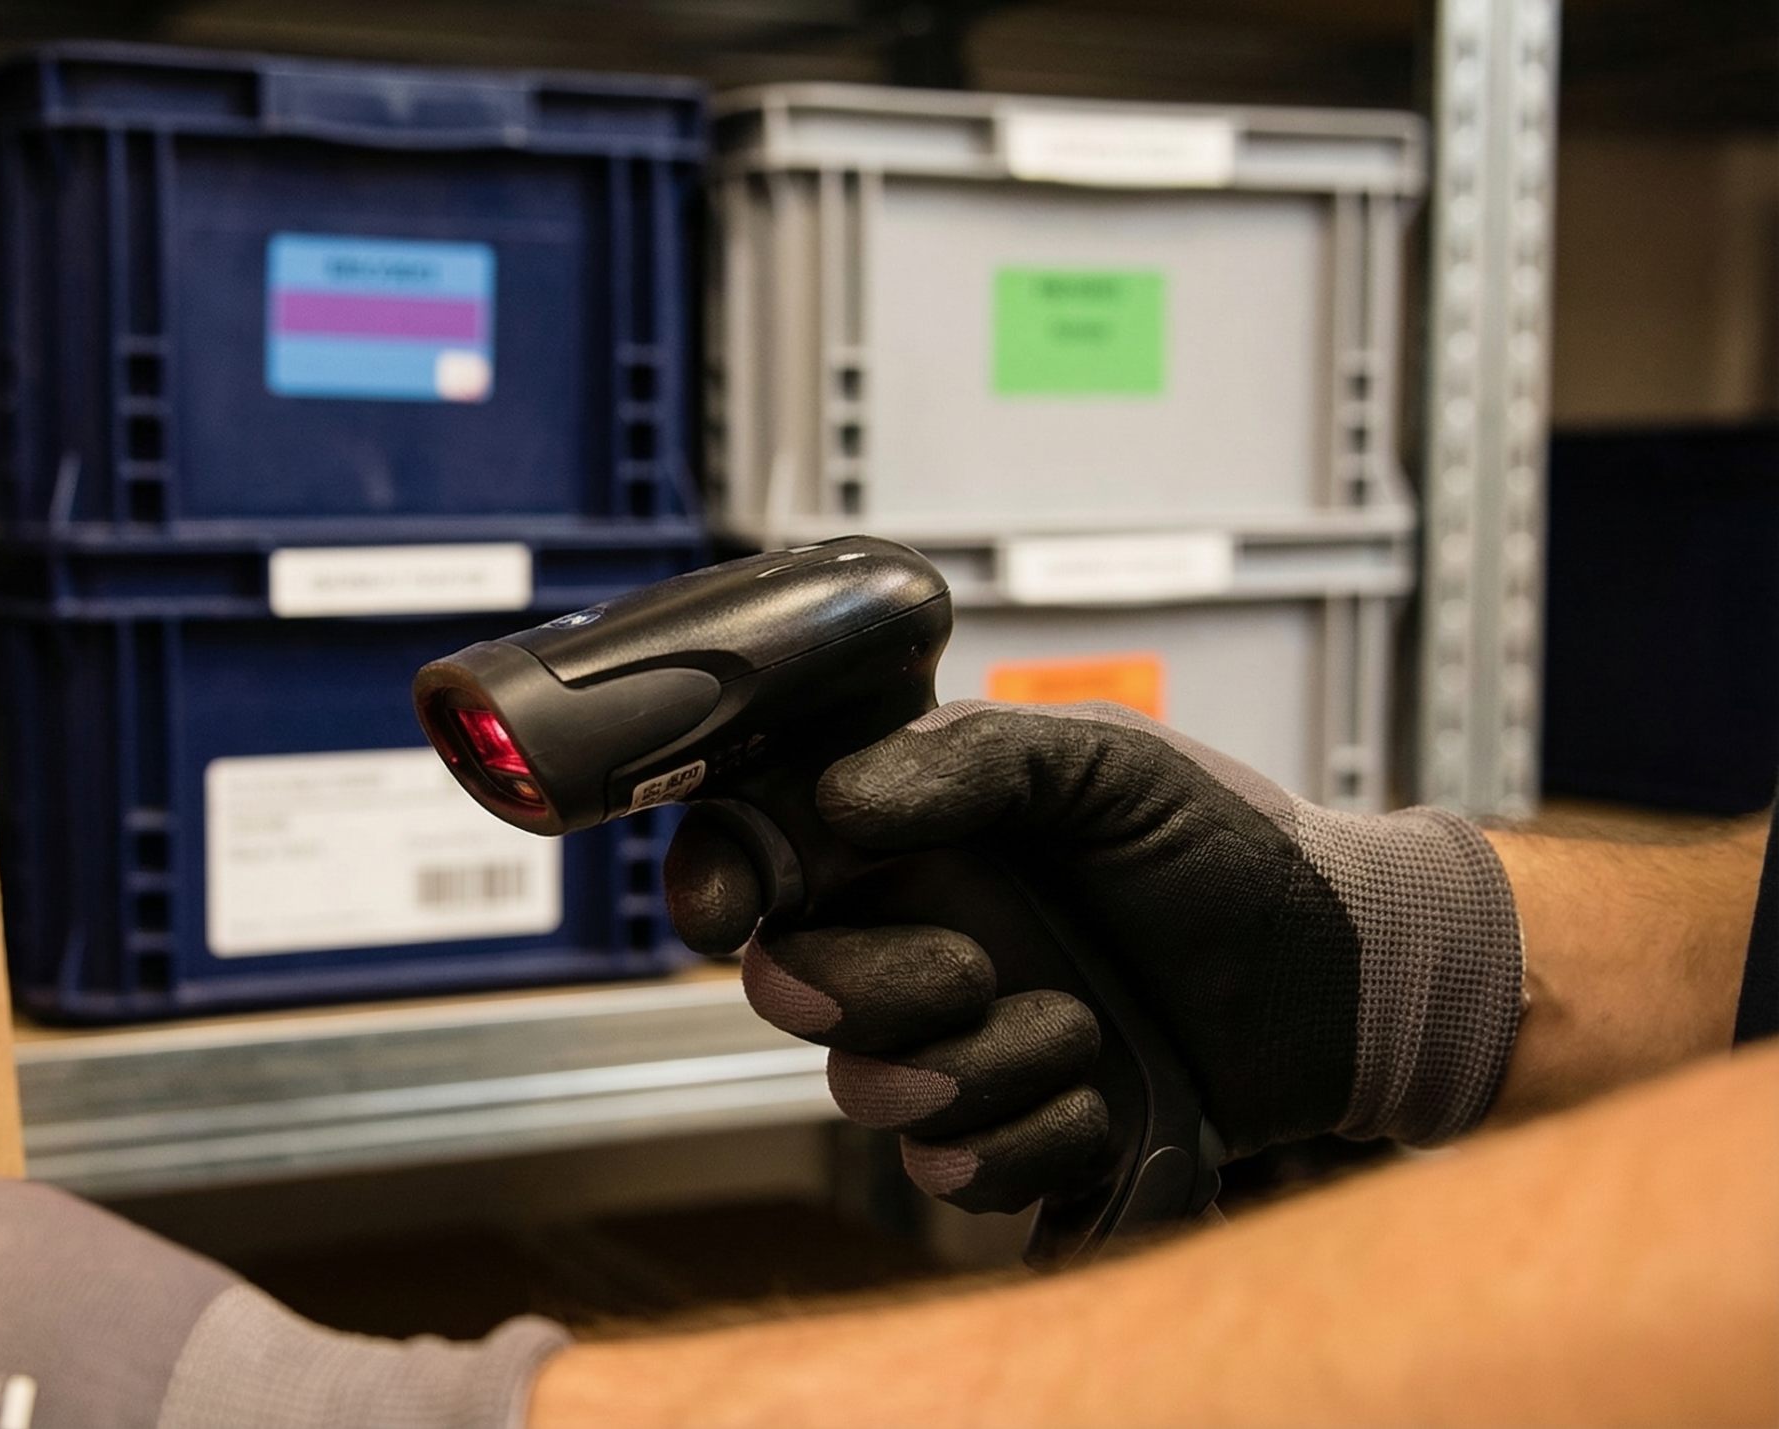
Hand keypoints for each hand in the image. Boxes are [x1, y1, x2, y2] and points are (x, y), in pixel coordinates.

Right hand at [666, 700, 1524, 1213]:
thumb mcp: (1113, 766)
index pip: (759, 854)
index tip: (740, 907)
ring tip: (1082, 1029)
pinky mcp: (1009, 1133)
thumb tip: (841, 800)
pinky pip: (951, 1172)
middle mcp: (913, 938)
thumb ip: (975, 759)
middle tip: (976, 969)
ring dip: (976, 1072)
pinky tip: (1105, 1098)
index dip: (720, 882)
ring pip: (868, 1094)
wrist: (1349, 986)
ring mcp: (955, 1044)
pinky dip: (1033, 1141)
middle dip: (872, 990)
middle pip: (791, 988)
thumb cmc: (1237, 854)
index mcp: (912, 837)